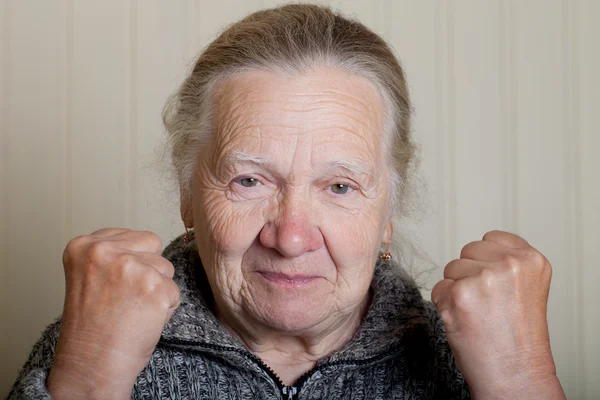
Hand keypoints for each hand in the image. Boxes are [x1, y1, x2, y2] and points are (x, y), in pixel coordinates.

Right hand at [47, 229, 180, 399]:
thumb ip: (112, 254)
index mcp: (83, 245)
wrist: (91, 366)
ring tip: (132, 311)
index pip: (132, 236)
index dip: (131, 261)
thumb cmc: (91, 328)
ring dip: (157, 289)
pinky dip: (166, 308)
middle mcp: (105, 251)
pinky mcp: (155, 287)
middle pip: (153, 245)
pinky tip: (143, 321)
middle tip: (126, 298)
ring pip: (166, 268)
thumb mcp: (89, 276)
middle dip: (148, 269)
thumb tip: (147, 245)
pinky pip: (175, 291)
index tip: (116, 284)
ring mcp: (131, 268)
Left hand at [431, 230, 564, 398]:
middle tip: (488, 305)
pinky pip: (438, 289)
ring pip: (451, 269)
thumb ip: (507, 263)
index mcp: (531, 259)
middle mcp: (509, 264)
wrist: (515, 375)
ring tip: (478, 314)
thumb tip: (476, 250)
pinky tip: (465, 322)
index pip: (491, 238)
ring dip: (457, 290)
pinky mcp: (459, 294)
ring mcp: (483, 278)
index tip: (496, 285)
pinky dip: (445, 306)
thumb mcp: (527, 287)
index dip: (486, 262)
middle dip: (470, 274)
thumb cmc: (518, 339)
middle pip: (467, 251)